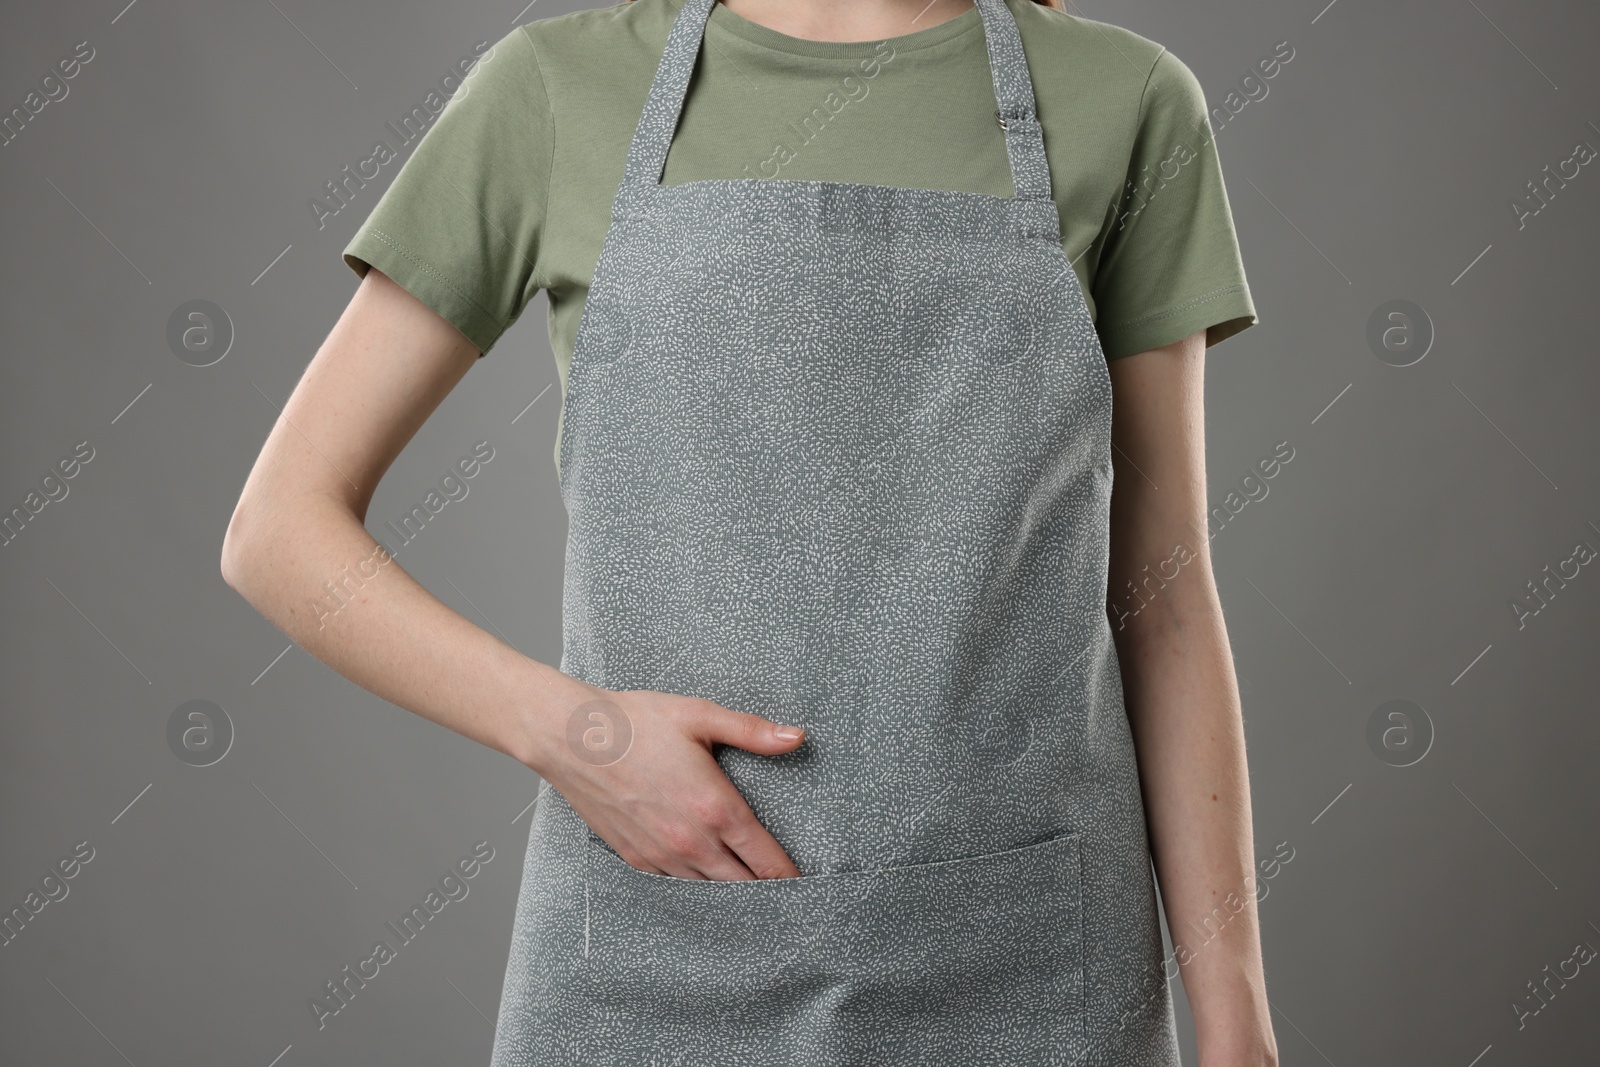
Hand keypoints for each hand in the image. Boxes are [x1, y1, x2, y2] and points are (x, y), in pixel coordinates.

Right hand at [527, 680, 806, 880]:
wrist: (572, 738)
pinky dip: (697, 889)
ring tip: (755, 896)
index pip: (767, 860)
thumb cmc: (636, 722)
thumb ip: (752, 731)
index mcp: (715, 808)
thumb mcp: (700, 715)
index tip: (807, 886)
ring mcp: (661, 855)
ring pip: (710, 893)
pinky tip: (708, 884)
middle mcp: (691, 841)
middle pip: (744, 887)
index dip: (791, 877)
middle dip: (769, 893)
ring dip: (733, 895)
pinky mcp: (636, 858)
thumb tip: (797, 736)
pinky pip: (676, 887)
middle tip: (789, 898)